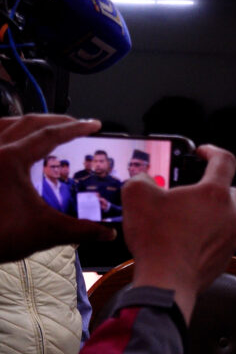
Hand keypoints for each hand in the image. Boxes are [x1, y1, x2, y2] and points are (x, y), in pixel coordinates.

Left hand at [0, 114, 115, 261]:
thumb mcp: (45, 232)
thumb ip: (81, 230)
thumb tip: (107, 233)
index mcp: (11, 160)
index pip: (50, 135)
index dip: (76, 128)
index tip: (92, 125)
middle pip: (29, 122)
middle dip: (56, 120)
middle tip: (76, 124)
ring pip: (5, 124)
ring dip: (28, 122)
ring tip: (45, 127)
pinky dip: (5, 133)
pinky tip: (12, 142)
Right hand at [124, 144, 235, 323]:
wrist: (166, 282)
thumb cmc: (157, 241)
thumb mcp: (136, 196)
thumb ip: (141, 178)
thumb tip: (144, 180)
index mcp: (215, 194)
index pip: (225, 160)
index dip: (212, 151)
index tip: (202, 152)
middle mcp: (231, 214)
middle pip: (231, 190)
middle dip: (214, 187)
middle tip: (191, 191)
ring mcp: (231, 237)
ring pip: (228, 215)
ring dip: (211, 212)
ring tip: (185, 217)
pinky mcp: (227, 257)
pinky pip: (221, 238)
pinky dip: (208, 234)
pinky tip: (187, 239)